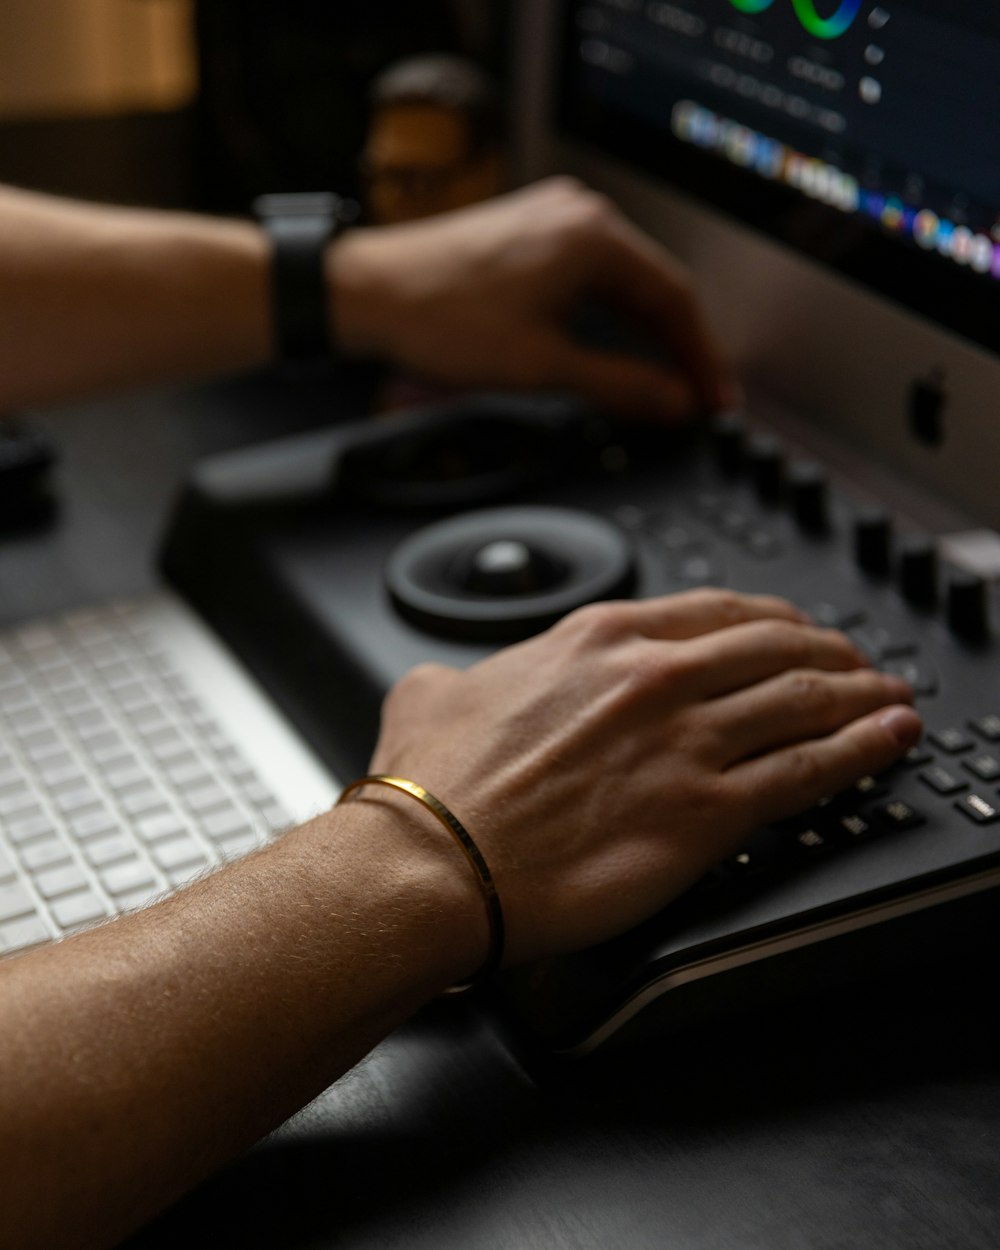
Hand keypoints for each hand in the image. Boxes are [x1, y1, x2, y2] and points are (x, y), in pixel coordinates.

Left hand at [330, 178, 738, 421]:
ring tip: (664, 381)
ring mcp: (551, 221)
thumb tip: (674, 402)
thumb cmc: (440, 318)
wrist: (367, 293)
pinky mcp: (528, 236)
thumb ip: (620, 385)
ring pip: (621, 284)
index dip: (702, 357)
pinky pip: (590, 279)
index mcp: (594, 236)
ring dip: (644, 334)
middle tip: (698, 398)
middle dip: (678, 347)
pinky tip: (615, 348)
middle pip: (653, 288)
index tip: (715, 398)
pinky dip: (608, 318)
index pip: (675, 299)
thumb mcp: (543, 366)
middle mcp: (579, 215)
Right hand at [369, 590, 921, 964]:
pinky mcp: (705, 811)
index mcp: (596, 640)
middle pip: (775, 645)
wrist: (434, 863)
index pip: (714, 612)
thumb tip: (450, 680)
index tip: (791, 631)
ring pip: (805, 699)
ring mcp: (685, 740)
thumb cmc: (434, 790)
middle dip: (829, 650)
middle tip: (856, 662)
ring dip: (861, 695)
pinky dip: (861, 752)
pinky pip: (809, 771)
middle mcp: (652, 677)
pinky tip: (888, 743)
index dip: (769, 620)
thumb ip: (457, 674)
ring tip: (891, 698)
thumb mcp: (430, 694)